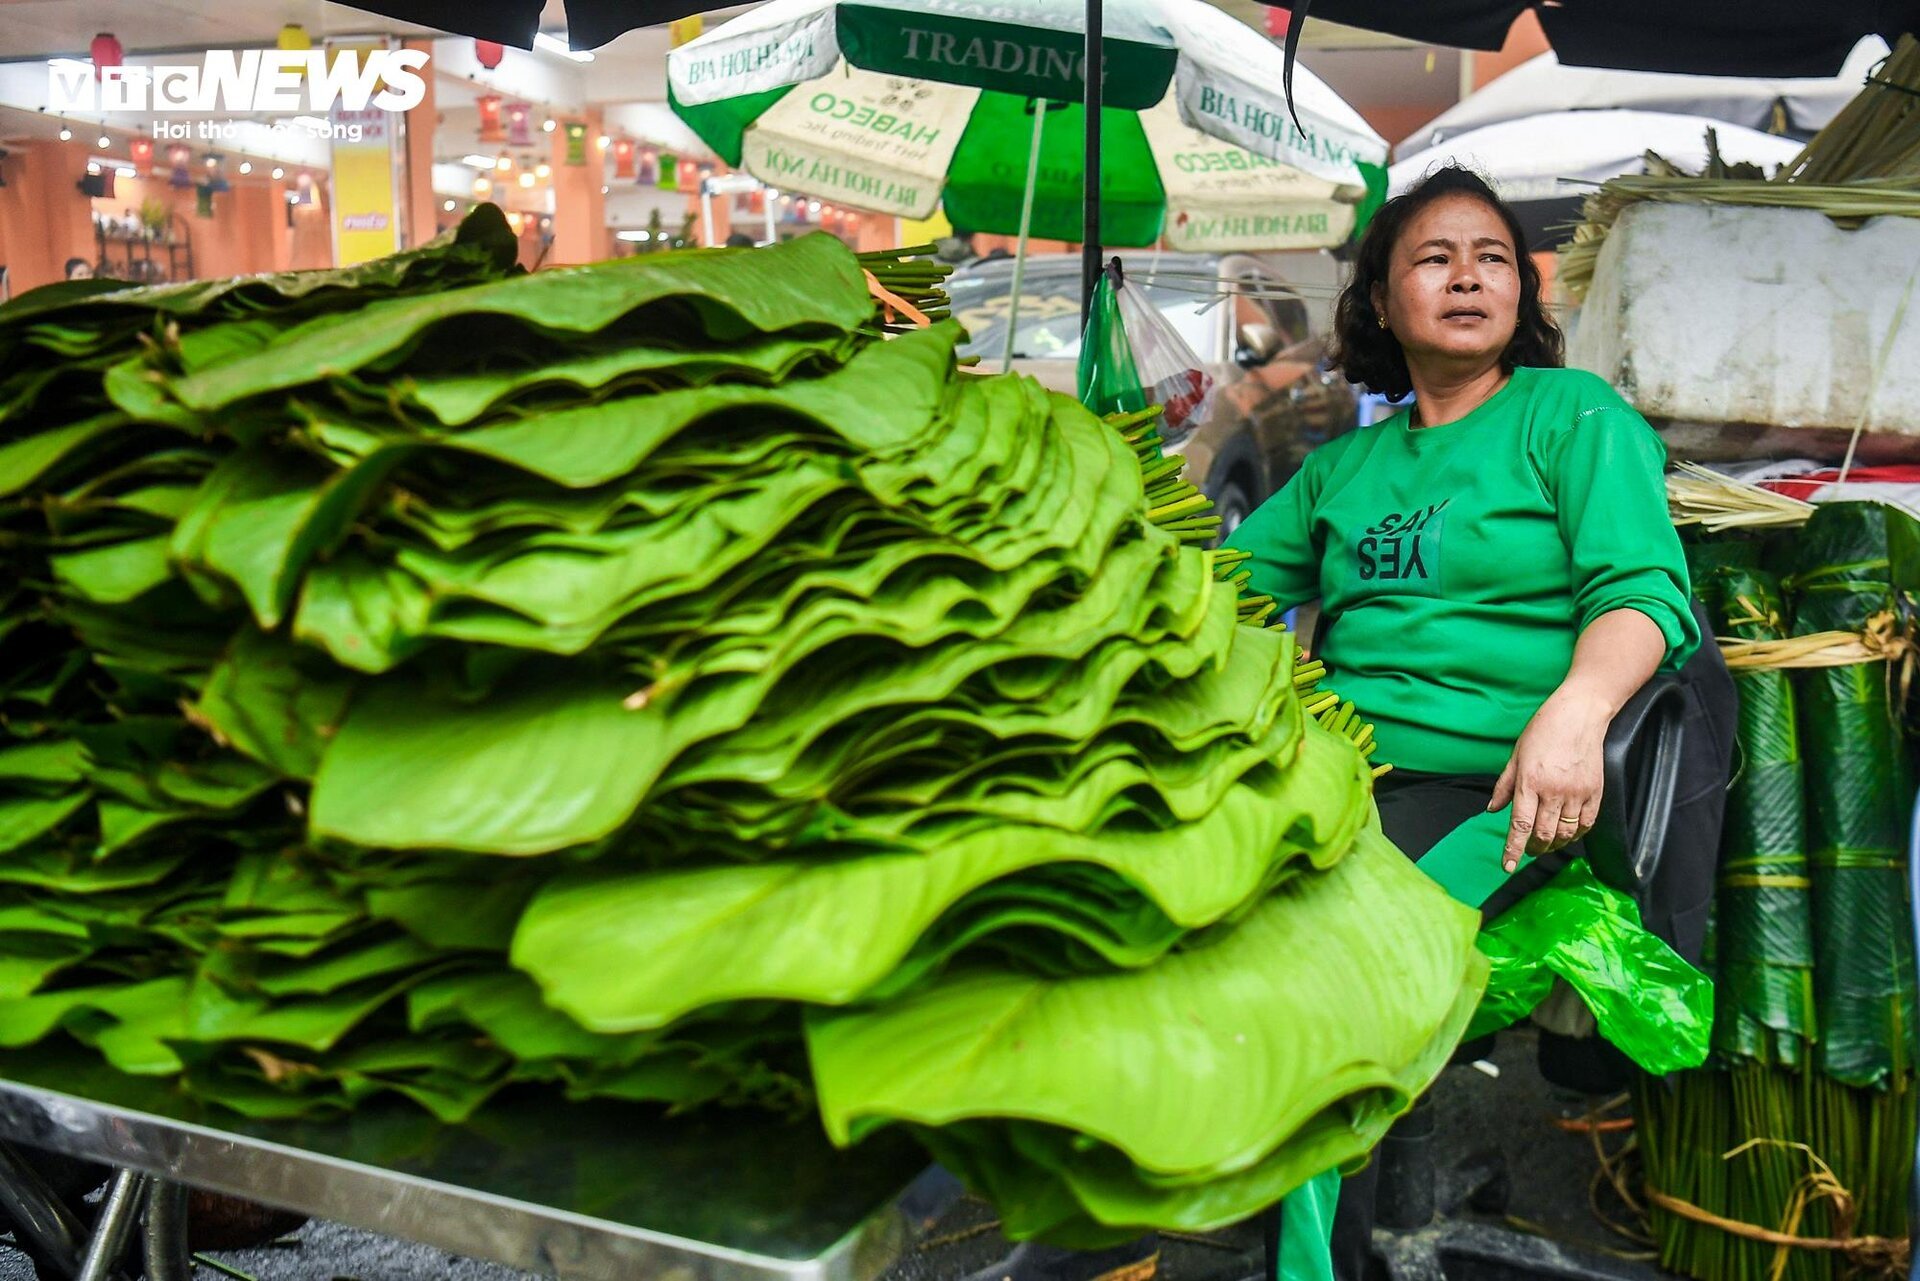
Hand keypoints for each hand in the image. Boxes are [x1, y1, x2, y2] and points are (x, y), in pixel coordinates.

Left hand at [1487, 690, 1609, 872]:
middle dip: (1532, 848)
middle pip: (1543, 834)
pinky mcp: (1595, 791)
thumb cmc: (1544, 730)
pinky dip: (1576, 834)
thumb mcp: (1516, 755)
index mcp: (1530, 782)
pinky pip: (1586, 823)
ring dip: (1554, 844)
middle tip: (1527, 850)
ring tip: (1545, 844)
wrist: (1580, 714)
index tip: (1507, 866)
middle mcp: (1553, 791)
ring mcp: (1577, 792)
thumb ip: (1504, 786)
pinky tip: (1568, 834)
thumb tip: (1492, 809)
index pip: (1519, 824)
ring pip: (1566, 833)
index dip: (1512, 849)